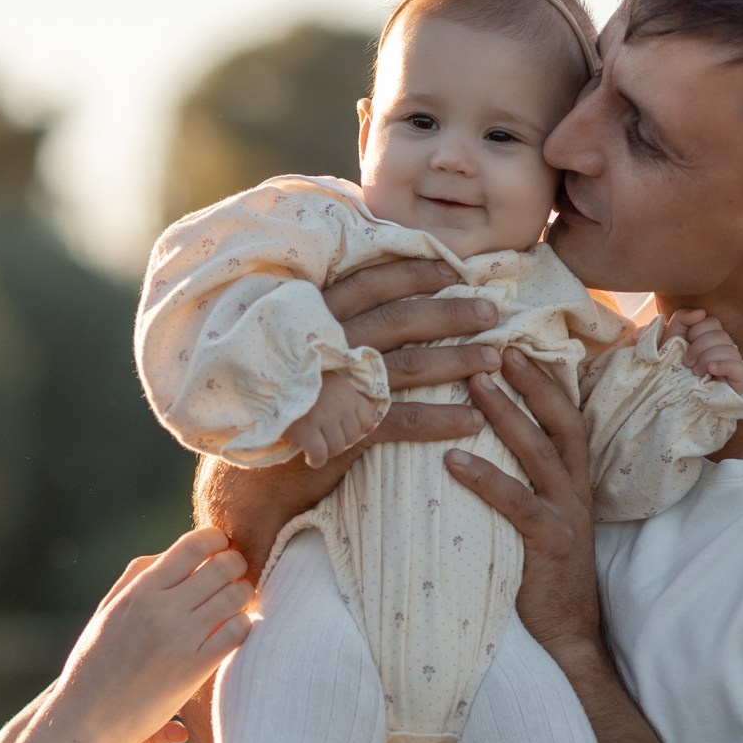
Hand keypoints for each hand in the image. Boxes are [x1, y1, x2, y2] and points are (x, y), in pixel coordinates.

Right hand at [8, 528, 253, 742]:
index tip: (221, 547)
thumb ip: (134, 580)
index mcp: (140, 590)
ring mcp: (180, 636)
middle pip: (221, 566)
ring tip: (240, 603)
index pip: (191, 546)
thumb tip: (165, 557)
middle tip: (238, 575)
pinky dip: (244, 625)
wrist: (87, 718)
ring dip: (244, 595)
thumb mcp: (107, 612)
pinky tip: (236, 631)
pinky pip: (237, 631)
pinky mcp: (195, 667)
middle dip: (236, 565)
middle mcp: (162, 607)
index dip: (215, 540)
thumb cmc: (94, 665)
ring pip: (235, 596)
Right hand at [199, 258, 500, 573]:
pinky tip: (473, 421)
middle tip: (493, 310)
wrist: (248, 475)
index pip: (371, 282)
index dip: (414, 272)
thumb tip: (374, 301)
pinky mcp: (344, 428)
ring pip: (411, 364)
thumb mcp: (297, 352)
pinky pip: (405, 420)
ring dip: (459, 360)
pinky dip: (442, 420)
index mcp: (313, 318)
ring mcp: (336, 385)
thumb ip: (329, 325)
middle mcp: (326, 345)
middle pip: (401, 318)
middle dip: (452, 312)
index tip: (454, 267)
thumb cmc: (277, 405)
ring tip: (494, 362)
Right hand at [282, 370, 379, 468]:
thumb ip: (352, 402)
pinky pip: (320, 455)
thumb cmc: (301, 383)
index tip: (340, 429)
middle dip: (339, 441)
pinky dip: (316, 460)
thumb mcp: (332, 384)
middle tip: (323, 437)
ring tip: (315, 445)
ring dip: (327, 452)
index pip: (367, 419)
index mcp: (347, 391)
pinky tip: (309, 457)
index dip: (355, 428)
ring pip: (337, 448)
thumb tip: (371, 429)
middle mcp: (340, 404)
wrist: (274, 378)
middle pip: (351, 437)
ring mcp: (324, 417)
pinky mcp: (306, 429)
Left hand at [443, 349, 604, 660]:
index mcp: (573, 483)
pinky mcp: (550, 544)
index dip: (546, 380)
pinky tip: (451, 459)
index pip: (565, 418)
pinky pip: (517, 502)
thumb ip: (518, 488)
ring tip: (473, 384)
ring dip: (506, 414)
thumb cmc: (540, 580)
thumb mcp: (534, 524)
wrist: (567, 641)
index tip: (516, 346)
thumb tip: (467, 451)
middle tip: (495, 348)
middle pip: (559, 421)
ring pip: (539, 451)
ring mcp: (566, 516)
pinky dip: (485, 478)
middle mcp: (576, 491)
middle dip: (531, 381)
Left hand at [664, 309, 742, 387]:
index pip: (713, 322)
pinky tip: (711, 371)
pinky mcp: (737, 381)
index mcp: (710, 337)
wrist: (668, 393)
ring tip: (695, 372)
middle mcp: (723, 348)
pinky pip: (740, 368)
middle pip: (721, 335)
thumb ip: (682, 317)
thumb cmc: (671, 365)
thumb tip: (701, 312)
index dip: (696, 330)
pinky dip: (724, 366)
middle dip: (699, 347)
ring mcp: (732, 365)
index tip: (685, 343)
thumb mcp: (672, 336)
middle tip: (687, 362)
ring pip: (730, 350)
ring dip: (707, 359)